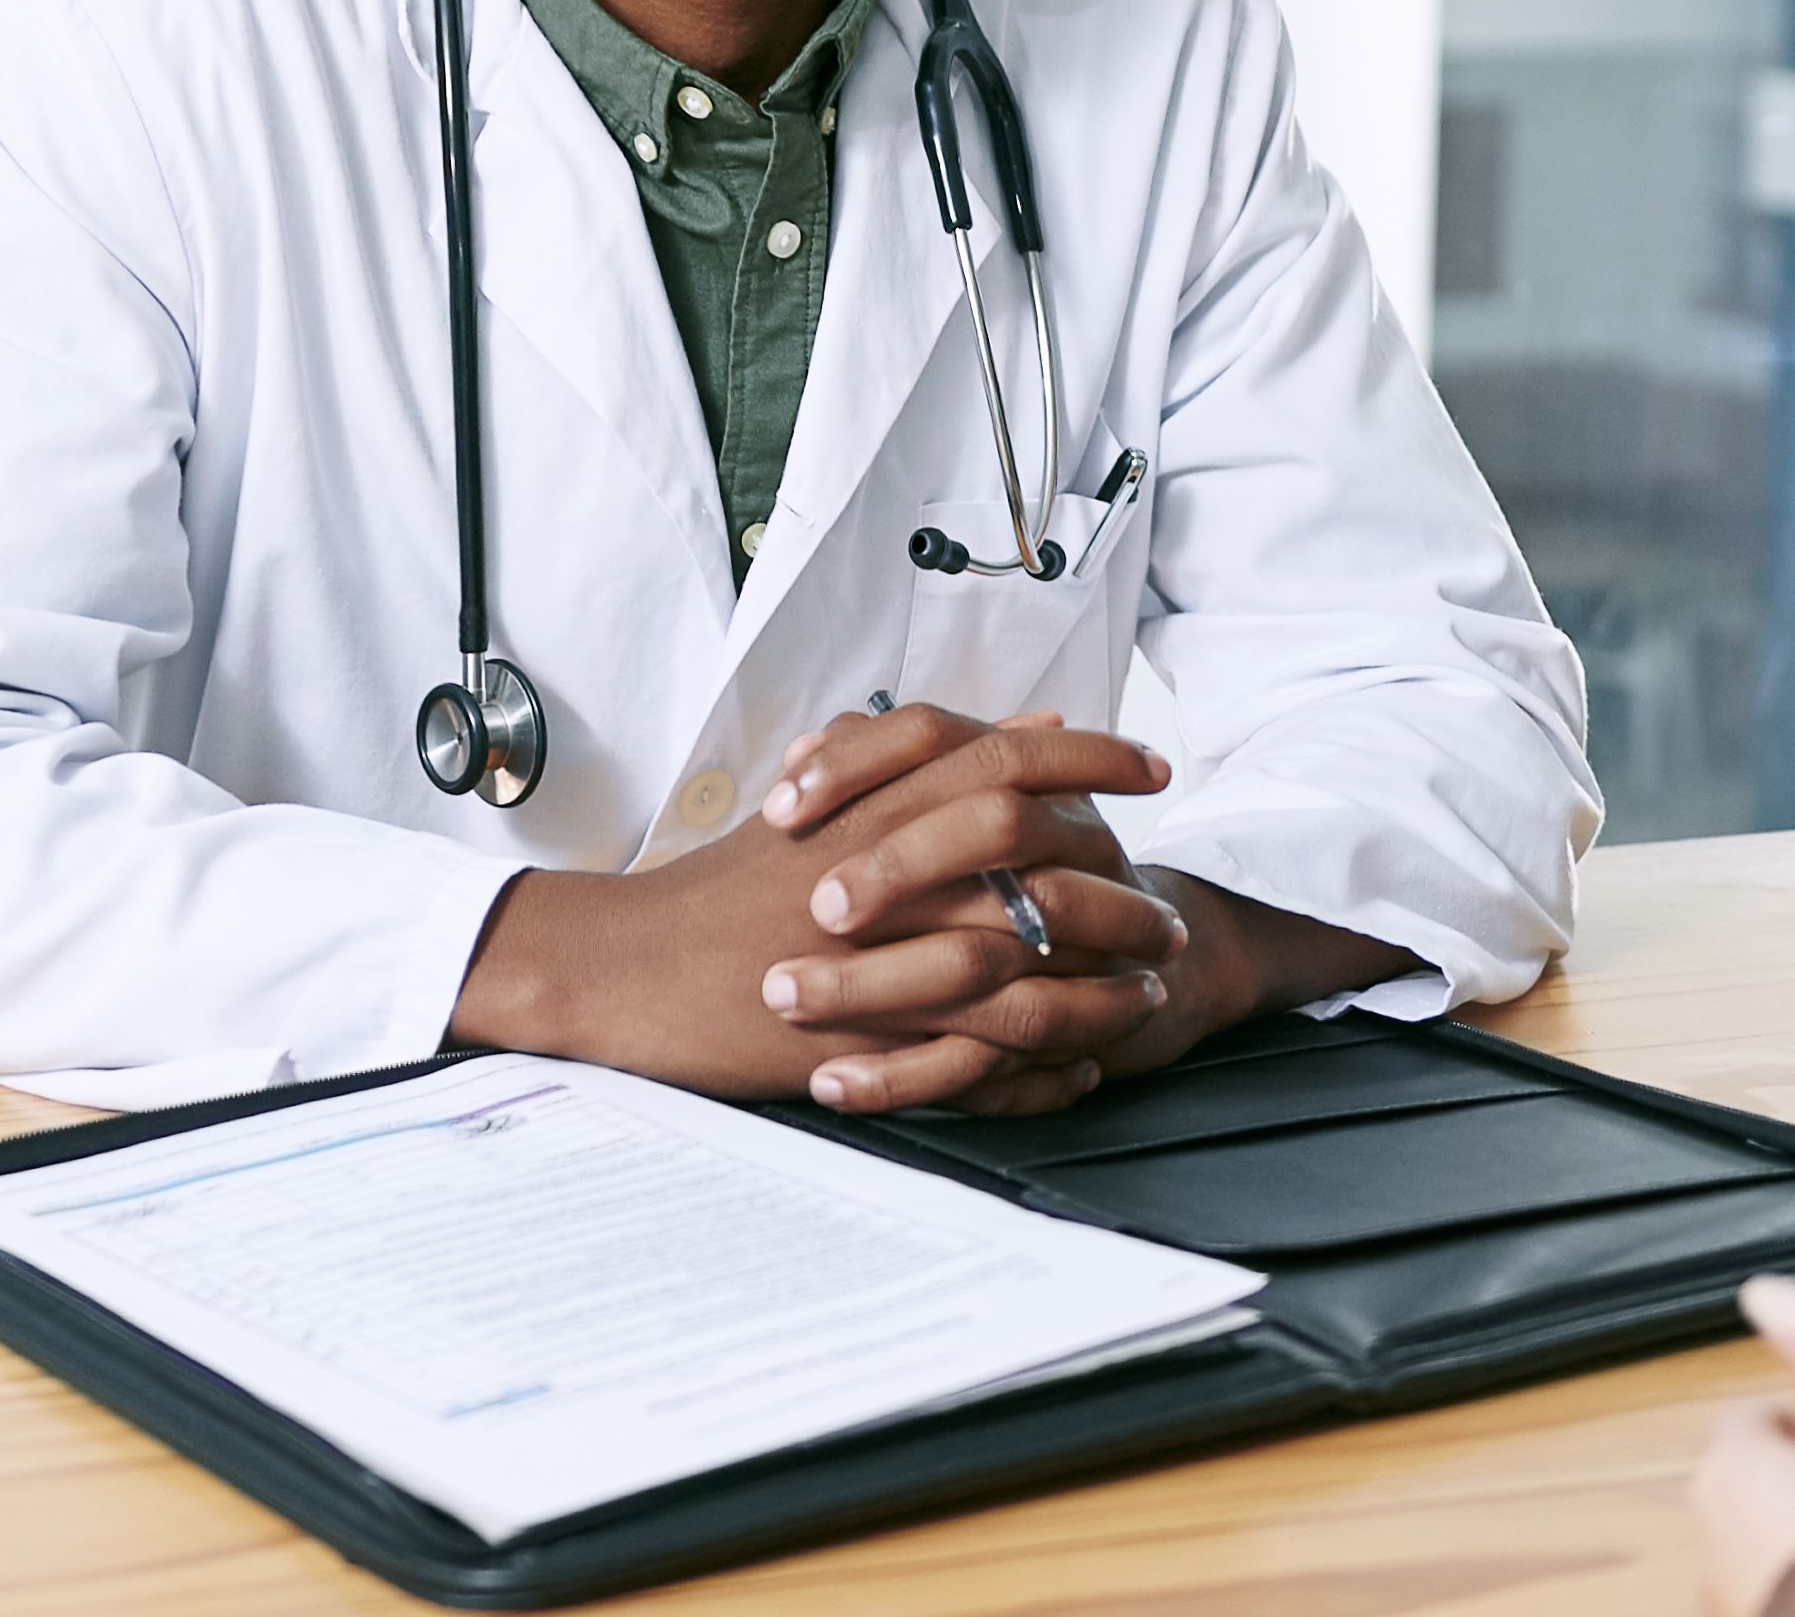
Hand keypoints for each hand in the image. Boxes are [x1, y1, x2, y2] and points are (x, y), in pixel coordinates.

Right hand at [444, 713, 1171, 1103]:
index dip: (1093, 761)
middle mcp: (883, 875)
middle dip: (1121, 894)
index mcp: (871, 805)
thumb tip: (1028, 725)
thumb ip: (917, 762)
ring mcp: (875, 962)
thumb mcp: (817, 802)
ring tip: (1142, 998)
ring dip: (1098, 991)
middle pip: (1037, 871)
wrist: (627, 967)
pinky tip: (1080, 1069)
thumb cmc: (720, 888)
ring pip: (1022, 977)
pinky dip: (1041, 1070)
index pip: (1007, 760)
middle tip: (1167, 913)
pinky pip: (978, 1063)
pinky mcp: (863, 1041)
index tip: (1152, 770)